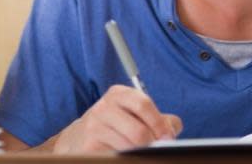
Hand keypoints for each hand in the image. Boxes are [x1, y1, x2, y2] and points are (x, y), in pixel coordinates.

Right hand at [52, 85, 181, 152]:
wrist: (78, 139)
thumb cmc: (116, 126)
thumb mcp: (134, 114)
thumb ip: (160, 119)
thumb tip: (172, 130)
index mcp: (118, 94)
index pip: (143, 104)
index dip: (159, 123)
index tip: (168, 138)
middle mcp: (103, 107)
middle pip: (138, 131)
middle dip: (152, 144)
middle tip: (158, 150)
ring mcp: (94, 127)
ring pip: (129, 147)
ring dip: (140, 154)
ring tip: (143, 154)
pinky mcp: (89, 147)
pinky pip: (117, 156)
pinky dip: (127, 158)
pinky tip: (127, 156)